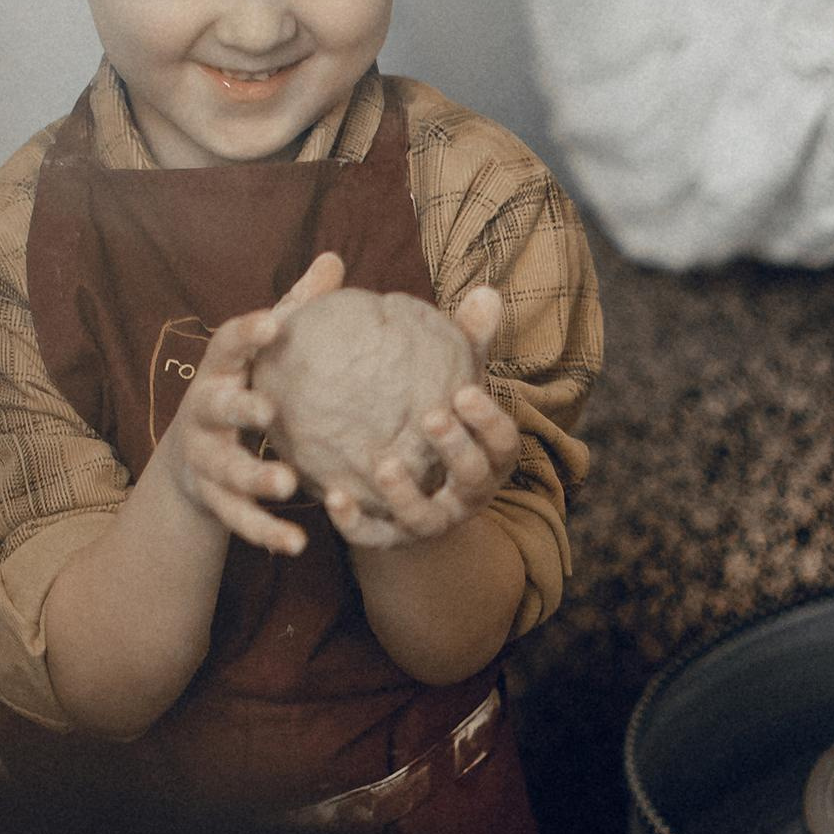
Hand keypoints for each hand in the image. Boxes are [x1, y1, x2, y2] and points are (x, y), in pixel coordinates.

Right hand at [155, 251, 346, 555]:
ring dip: (254, 477)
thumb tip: (335, 259)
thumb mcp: (261, 354)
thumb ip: (294, 310)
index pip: (225, 346)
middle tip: (268, 412)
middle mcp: (204, 413)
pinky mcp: (214, 501)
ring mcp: (206, 460)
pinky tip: (297, 543)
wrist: (191, 458)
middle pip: (214, 409)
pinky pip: (239, 520)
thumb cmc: (241, 389)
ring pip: (226, 470)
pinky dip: (266, 532)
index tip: (271, 324)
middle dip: (239, 409)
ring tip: (286, 484)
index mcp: (220, 371)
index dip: (245, 335)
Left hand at [320, 288, 513, 551]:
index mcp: (489, 457)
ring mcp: (432, 522)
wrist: (410, 498)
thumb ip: (468, 344)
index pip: (503, 442)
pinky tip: (331, 497)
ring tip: (382, 463)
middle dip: (456, 450)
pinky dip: (356, 522)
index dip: (489, 422)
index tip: (464, 393)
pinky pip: (375, 538)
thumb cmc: (435, 423)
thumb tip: (486, 291)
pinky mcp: (392, 542)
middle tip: (431, 416)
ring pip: (426, 517)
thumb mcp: (454, 386)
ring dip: (407, 493)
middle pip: (473, 478)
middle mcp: (468, 495)